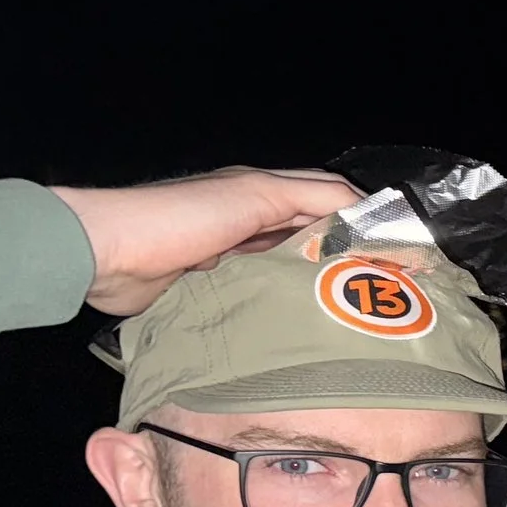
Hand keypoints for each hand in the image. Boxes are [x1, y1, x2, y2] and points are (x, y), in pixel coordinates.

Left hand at [52, 167, 359, 314]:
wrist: (109, 253)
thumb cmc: (180, 218)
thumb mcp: (254, 196)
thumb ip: (308, 196)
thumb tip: (362, 206)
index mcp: (258, 188)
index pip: (326, 193)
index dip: (362, 212)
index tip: (398, 241)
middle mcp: (247, 217)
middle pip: (309, 229)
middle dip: (346, 247)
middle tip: (386, 278)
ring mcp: (229, 252)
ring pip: (286, 262)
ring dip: (316, 276)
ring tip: (355, 302)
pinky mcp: (212, 286)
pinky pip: (260, 292)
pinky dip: (285, 300)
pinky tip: (307, 318)